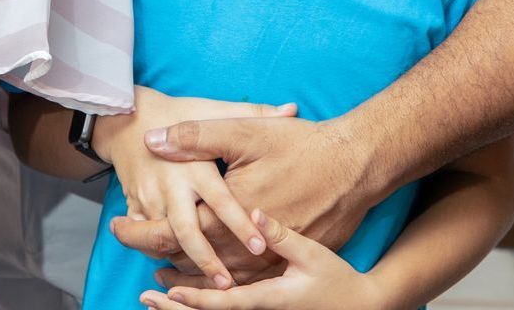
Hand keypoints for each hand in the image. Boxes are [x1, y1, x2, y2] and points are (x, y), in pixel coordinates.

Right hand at [96, 89, 293, 289]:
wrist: (130, 116)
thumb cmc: (180, 111)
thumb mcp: (216, 109)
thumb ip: (255, 112)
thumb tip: (292, 109)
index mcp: (194, 164)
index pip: (219, 198)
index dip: (239, 223)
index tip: (260, 246)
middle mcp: (170, 184)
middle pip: (186, 229)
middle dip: (207, 259)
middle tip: (230, 284)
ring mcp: (150, 197)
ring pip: (165, 240)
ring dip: (184, 265)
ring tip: (205, 287)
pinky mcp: (136, 206)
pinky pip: (144, 239)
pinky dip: (159, 257)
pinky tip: (178, 273)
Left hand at [112, 115, 371, 284]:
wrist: (355, 167)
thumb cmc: (300, 146)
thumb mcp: (244, 132)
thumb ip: (195, 138)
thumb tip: (152, 140)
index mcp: (230, 215)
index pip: (173, 233)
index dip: (141, 233)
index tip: (117, 229)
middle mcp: (248, 247)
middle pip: (191, 262)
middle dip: (158, 258)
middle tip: (130, 250)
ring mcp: (271, 260)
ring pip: (220, 279)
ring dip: (188, 276)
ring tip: (161, 272)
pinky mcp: (290, 263)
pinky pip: (248, 282)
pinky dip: (222, 282)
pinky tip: (214, 277)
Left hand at [139, 210, 381, 309]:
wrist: (368, 303)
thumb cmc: (341, 272)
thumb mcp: (314, 244)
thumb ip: (281, 229)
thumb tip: (255, 213)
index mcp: (270, 294)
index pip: (223, 298)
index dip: (193, 294)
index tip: (164, 290)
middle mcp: (263, 307)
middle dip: (180, 306)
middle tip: (146, 298)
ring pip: (222, 308)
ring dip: (191, 300)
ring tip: (159, 290)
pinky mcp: (270, 309)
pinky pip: (234, 308)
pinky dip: (210, 300)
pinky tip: (194, 288)